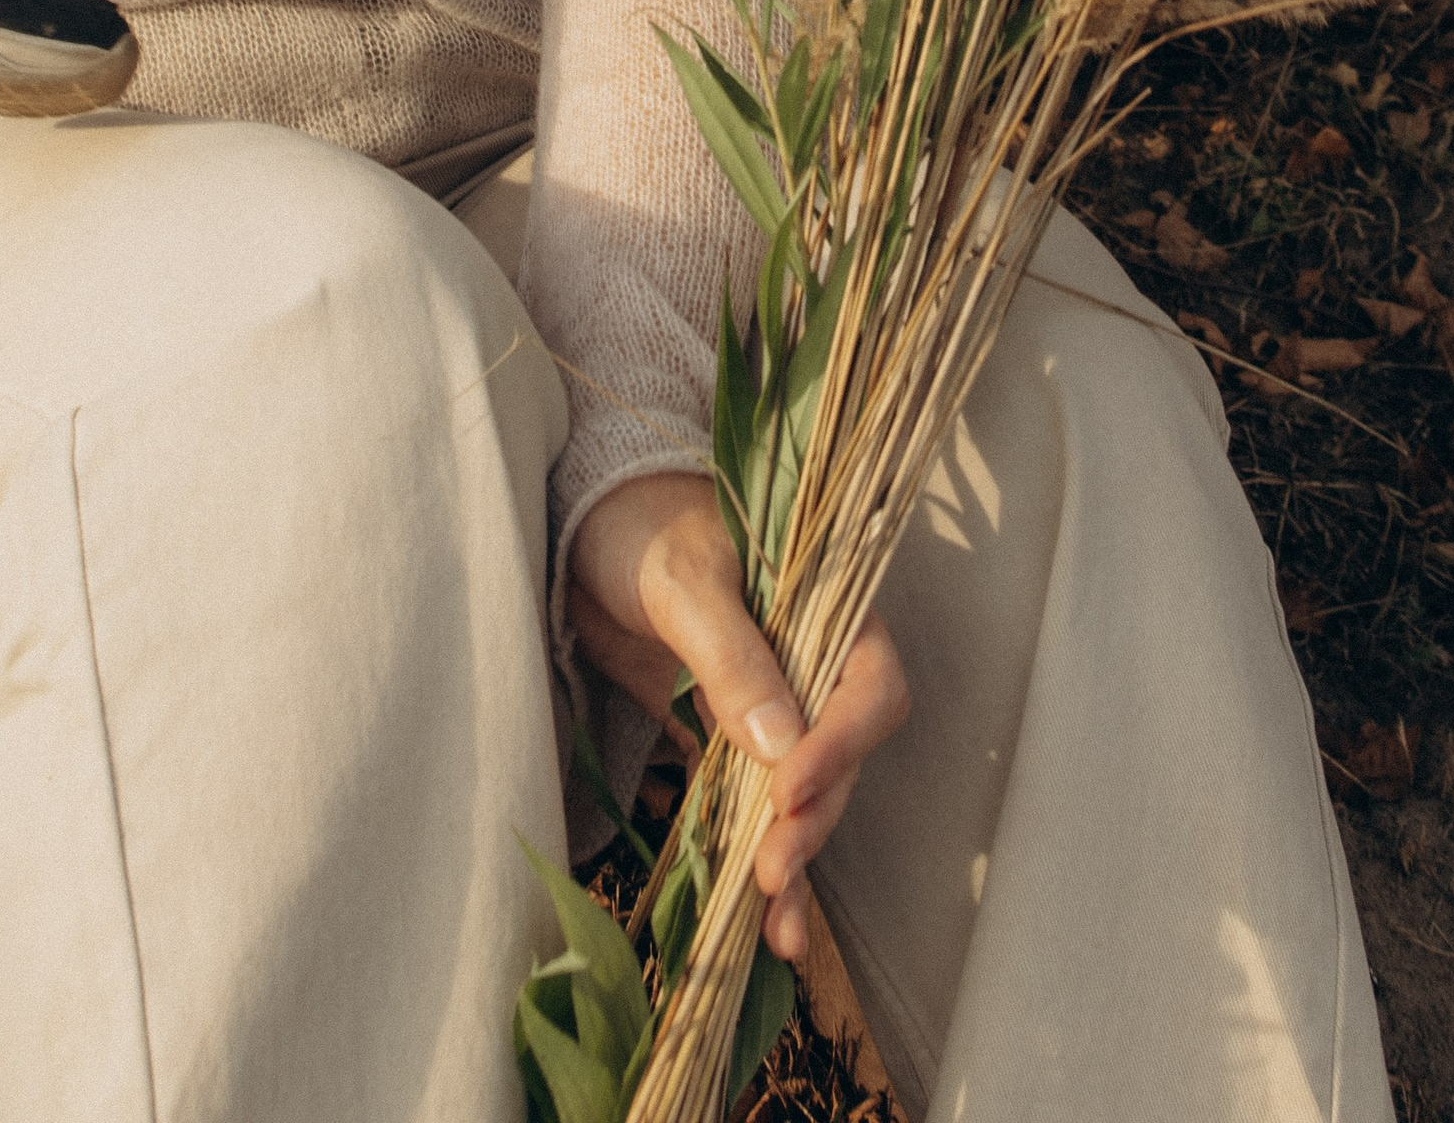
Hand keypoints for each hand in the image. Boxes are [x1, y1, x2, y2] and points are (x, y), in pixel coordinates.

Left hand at [567, 473, 909, 965]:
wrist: (586, 519)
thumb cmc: (642, 524)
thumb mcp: (683, 580)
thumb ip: (731, 655)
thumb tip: (779, 748)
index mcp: (824, 609)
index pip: (867, 687)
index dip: (842, 745)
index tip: (789, 790)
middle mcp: (809, 663)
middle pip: (839, 758)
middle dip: (810, 821)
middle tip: (772, 873)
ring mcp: (769, 703)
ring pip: (800, 794)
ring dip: (793, 859)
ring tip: (777, 933)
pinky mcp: (724, 734)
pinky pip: (750, 802)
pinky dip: (752, 853)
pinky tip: (752, 915)